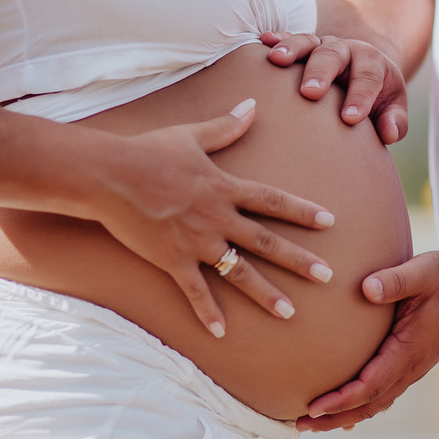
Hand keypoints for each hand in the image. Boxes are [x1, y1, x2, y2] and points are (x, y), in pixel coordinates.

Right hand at [91, 98, 334, 337]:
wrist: (109, 174)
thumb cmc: (147, 151)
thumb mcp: (191, 135)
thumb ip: (225, 126)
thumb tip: (251, 105)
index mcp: (224, 187)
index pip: (273, 201)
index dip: (302, 211)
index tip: (330, 222)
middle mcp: (218, 218)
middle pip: (267, 242)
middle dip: (299, 260)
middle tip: (327, 276)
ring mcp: (197, 242)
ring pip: (239, 272)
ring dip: (266, 293)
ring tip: (289, 312)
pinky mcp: (173, 260)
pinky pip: (195, 291)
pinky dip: (208, 313)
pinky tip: (221, 334)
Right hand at [260, 31, 408, 145]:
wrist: (361, 72)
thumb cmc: (377, 97)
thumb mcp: (392, 106)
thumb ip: (395, 120)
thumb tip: (388, 133)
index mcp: (371, 63)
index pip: (368, 78)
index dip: (360, 97)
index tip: (350, 118)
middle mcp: (346, 50)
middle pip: (334, 55)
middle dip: (321, 72)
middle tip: (310, 92)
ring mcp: (321, 47)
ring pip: (308, 43)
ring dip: (292, 49)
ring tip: (276, 60)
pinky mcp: (302, 49)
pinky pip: (288, 39)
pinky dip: (276, 39)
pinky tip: (263, 42)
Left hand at [296, 250, 438, 431]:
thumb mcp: (422, 272)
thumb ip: (395, 280)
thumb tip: (367, 289)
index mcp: (408, 351)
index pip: (371, 385)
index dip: (342, 400)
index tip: (314, 407)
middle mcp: (410, 368)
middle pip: (370, 405)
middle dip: (335, 417)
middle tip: (300, 425)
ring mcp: (410, 369)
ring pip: (376, 403)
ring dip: (345, 415)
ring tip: (313, 422)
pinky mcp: (408, 364)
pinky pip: (382, 392)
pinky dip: (360, 405)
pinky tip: (343, 410)